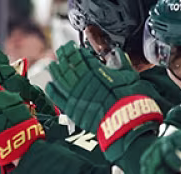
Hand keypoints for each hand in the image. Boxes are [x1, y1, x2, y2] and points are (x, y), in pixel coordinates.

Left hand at [47, 42, 162, 160]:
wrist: (125, 120)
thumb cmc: (129, 98)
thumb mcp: (129, 75)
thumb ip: (122, 62)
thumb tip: (117, 52)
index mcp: (96, 70)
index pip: (81, 56)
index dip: (74, 50)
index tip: (71, 46)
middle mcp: (83, 80)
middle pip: (69, 64)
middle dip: (64, 56)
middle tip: (61, 50)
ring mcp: (76, 94)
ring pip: (60, 79)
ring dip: (56, 70)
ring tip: (53, 65)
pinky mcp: (72, 109)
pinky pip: (58, 97)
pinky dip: (53, 90)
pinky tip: (50, 84)